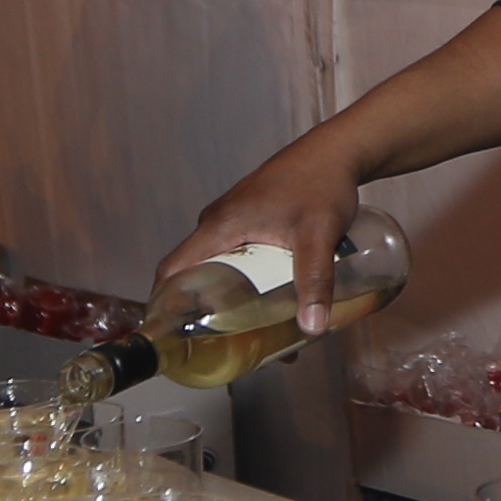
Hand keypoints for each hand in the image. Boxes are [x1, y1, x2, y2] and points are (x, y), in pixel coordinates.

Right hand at [160, 137, 367, 331]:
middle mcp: (216, 224)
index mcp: (218, 227)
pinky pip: (234, 257)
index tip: (171, 337)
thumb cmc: (321, 184)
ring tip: (250, 334)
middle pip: (193, 276)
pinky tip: (267, 303)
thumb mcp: (317, 236)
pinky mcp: (248, 221)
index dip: (163, 305)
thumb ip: (314, 280)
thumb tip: (312, 327)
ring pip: (217, 268)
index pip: (172, 271)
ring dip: (226, 300)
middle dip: (203, 314)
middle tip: (223, 347)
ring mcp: (232, 222)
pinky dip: (242, 283)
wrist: (336, 153)